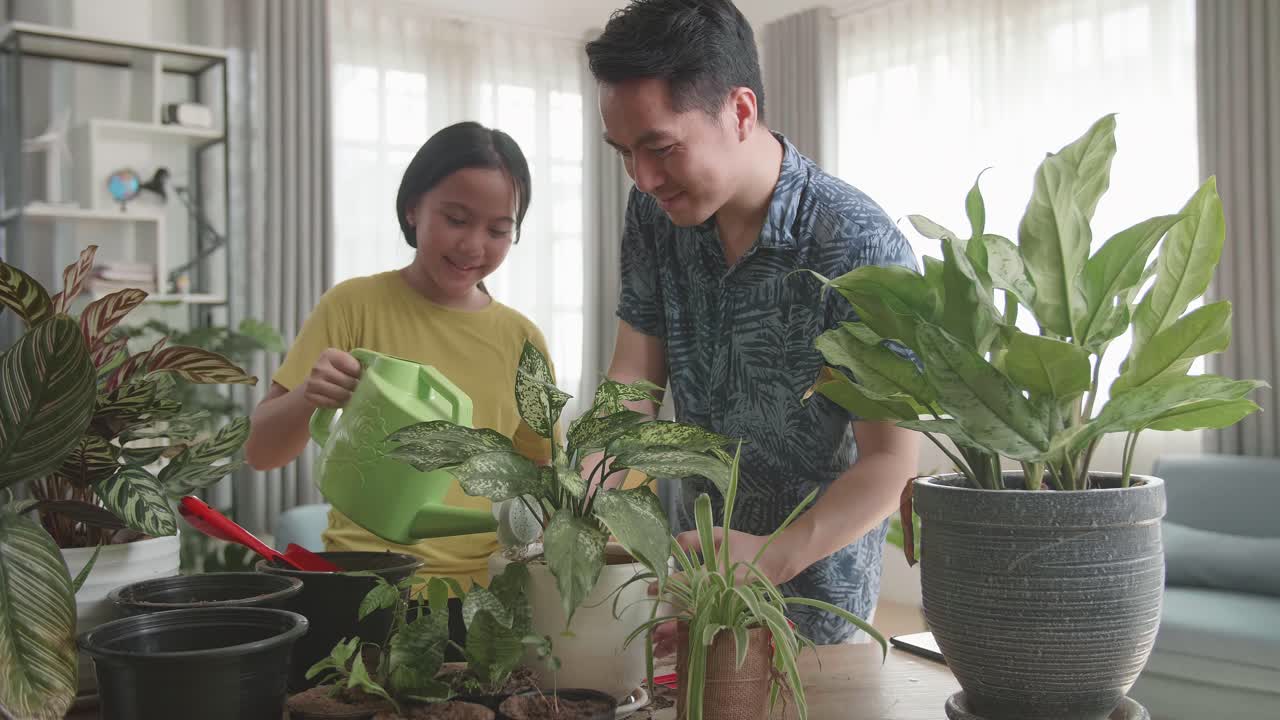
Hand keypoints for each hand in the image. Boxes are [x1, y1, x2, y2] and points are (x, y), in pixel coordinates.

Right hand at [303, 348, 361, 407]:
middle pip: (348, 382)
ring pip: (341, 394)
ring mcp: (312, 381)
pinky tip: (340, 401)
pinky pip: (331, 403)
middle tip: (357, 390)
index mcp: (330, 354)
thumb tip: (377, 371)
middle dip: (356, 388)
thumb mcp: (347, 363)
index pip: (354, 368)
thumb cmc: (338, 372)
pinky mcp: (309, 395)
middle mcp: (319, 366)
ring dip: (349, 397)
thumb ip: (360, 364)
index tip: (360, 377)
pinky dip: (339, 404)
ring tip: (351, 396)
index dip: (361, 375)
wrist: (316, 383)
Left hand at [646, 527, 789, 658]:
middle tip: (654, 633)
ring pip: (701, 626)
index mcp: (715, 572)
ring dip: (682, 638)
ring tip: (661, 648)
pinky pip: (711, 628)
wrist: (774, 560)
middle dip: (672, 625)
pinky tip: (681, 648)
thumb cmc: (744, 546)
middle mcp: (721, 593)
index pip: (685, 582)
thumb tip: (671, 547)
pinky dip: (696, 638)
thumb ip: (692, 539)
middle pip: (691, 613)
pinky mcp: (734, 612)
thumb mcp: (718, 535)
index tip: (650, 590)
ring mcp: (729, 605)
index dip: (666, 586)